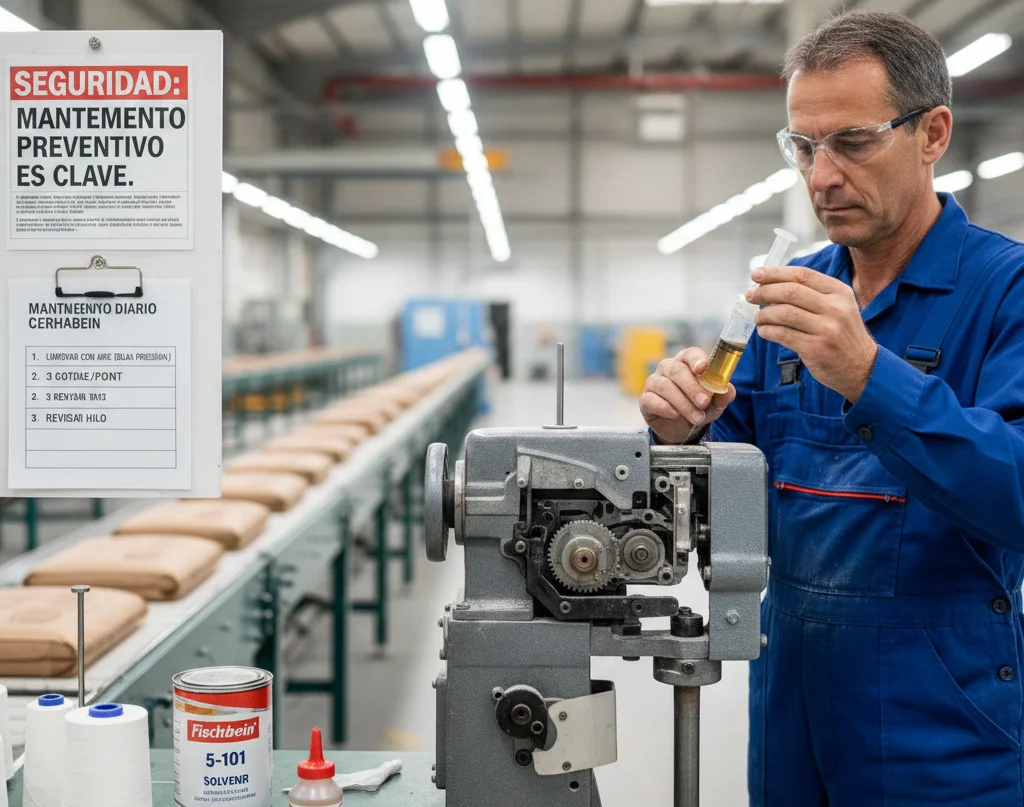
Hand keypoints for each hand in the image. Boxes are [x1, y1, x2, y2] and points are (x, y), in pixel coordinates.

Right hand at [640, 348, 736, 443]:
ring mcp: (654, 382)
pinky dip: (664, 407)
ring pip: (665, 386)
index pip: (690, 354)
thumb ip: (723, 396)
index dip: (696, 360)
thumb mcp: (715, 403)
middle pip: (677, 370)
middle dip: (692, 387)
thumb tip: (728, 390)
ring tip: (696, 417)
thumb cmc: (699, 407)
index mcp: (687, 362)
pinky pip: (651, 399)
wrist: (683, 429)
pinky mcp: (645, 399)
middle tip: (704, 402)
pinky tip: (675, 414)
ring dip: (683, 403)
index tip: (702, 368)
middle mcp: (668, 368)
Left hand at [746, 265, 877, 400]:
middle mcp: (835, 308)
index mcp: (839, 292)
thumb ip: (812, 294)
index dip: (775, 272)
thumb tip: (771, 284)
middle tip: (750, 295)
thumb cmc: (842, 334)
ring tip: (758, 317)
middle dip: (764, 291)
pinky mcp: (815, 348)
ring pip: (784, 313)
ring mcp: (826, 329)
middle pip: (790, 292)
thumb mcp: (839, 307)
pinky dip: (768, 331)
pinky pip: (783, 334)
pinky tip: (764, 331)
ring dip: (764, 314)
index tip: (756, 274)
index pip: (802, 275)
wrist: (862, 367)